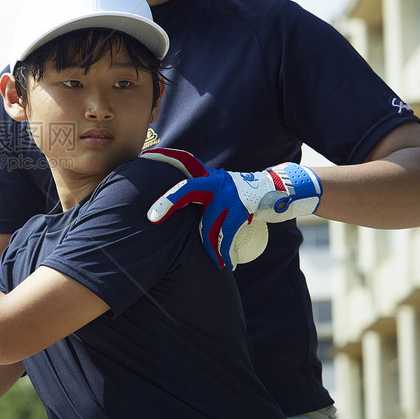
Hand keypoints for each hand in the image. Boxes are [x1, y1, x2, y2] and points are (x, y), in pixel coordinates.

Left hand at [139, 148, 321, 269]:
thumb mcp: (217, 188)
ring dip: (209, 247)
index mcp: (207, 176)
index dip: (165, 157)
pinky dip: (223, 252)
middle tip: (151, 218)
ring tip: (213, 261)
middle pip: (186, 190)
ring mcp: (228, 194)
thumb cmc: (237, 195)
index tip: (145, 155)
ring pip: (208, 224)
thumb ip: (199, 192)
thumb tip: (173, 204)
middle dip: (167, 203)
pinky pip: (225, 234)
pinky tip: (225, 264)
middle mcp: (215, 181)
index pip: (184, 161)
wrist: (274, 191)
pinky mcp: (240, 208)